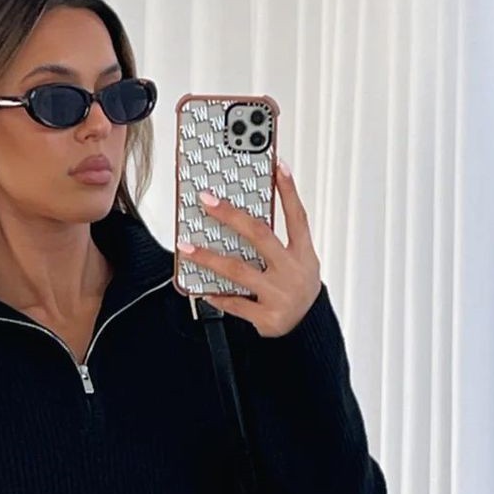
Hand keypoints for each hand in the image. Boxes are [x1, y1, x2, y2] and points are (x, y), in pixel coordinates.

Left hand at [176, 159, 322, 336]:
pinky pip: (234, 303)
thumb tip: (243, 219)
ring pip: (238, 270)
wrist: (306, 328)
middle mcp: (292, 271)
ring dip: (208, 257)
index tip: (276, 165)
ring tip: (187, 247)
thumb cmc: (297, 289)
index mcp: (303, 254)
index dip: (288, 190)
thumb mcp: (299, 262)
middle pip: (259, 235)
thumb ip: (278, 243)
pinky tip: (202, 288)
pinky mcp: (267, 317)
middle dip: (230, 215)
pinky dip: (217, 296)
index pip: (297, 216)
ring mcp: (279, 294)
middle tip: (207, 200)